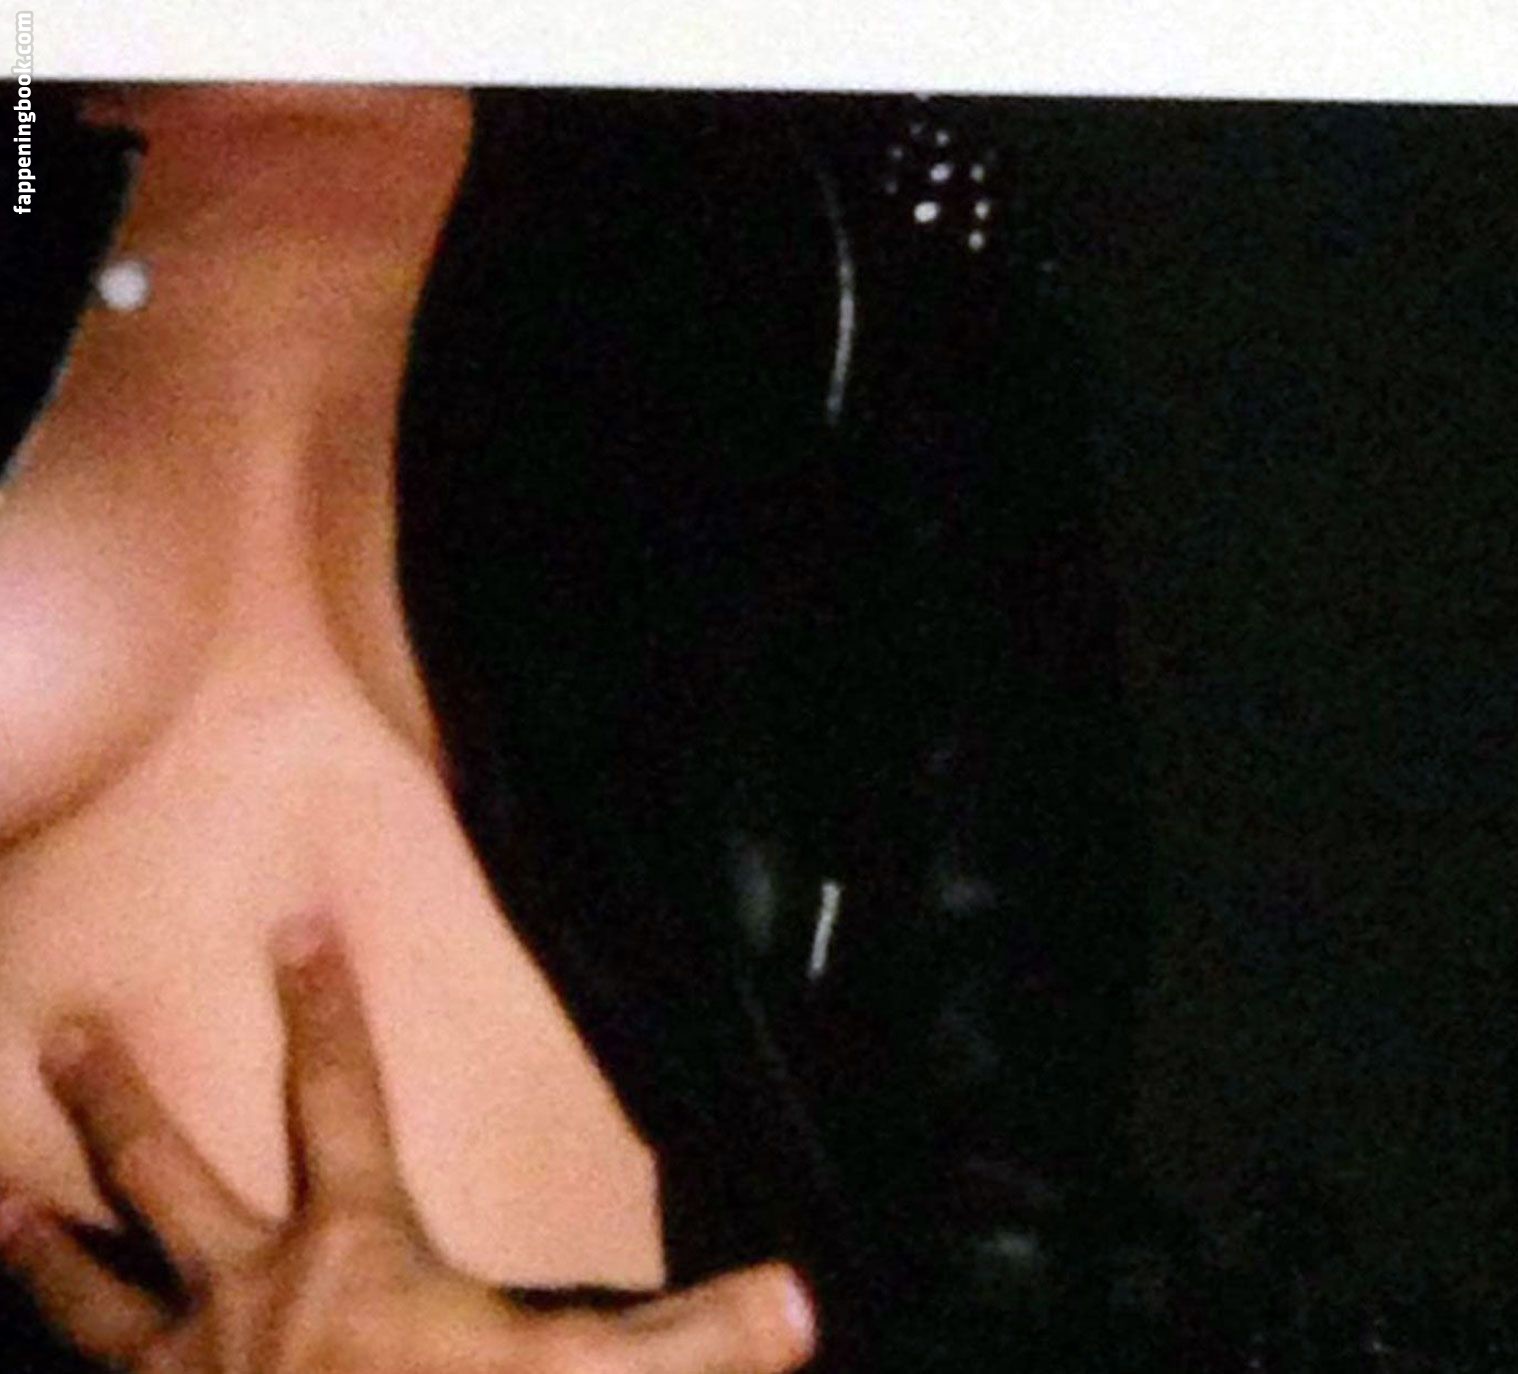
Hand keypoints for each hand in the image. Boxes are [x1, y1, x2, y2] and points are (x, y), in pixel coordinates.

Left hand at [0, 916, 816, 1373]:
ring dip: (42, 1250)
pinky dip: (51, 1357)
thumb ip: (684, 1342)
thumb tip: (800, 1298)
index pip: (339, 1098)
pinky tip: (19, 1353)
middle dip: (117, 1096)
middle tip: (63, 1029)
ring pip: (89, 1292)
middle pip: (167, 1172)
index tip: (297, 928)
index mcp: (349, 1253)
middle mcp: (240, 1296)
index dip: (326, 1008)